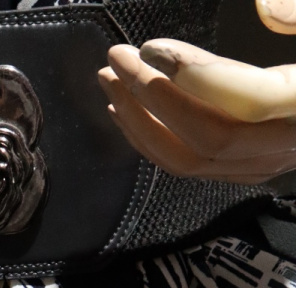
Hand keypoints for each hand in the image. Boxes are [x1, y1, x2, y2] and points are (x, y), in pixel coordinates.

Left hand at [98, 0, 295, 182]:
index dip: (197, 76)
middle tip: (116, 59)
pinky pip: (192, 165)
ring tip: (112, 82)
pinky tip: (130, 111)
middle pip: (210, 137)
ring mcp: (269, 163)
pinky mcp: (252, 168)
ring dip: (144, 124)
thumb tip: (262, 3)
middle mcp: (290, 142)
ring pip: (194, 162)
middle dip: (154, 99)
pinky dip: (155, 141)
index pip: (249, 100)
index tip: (152, 47)